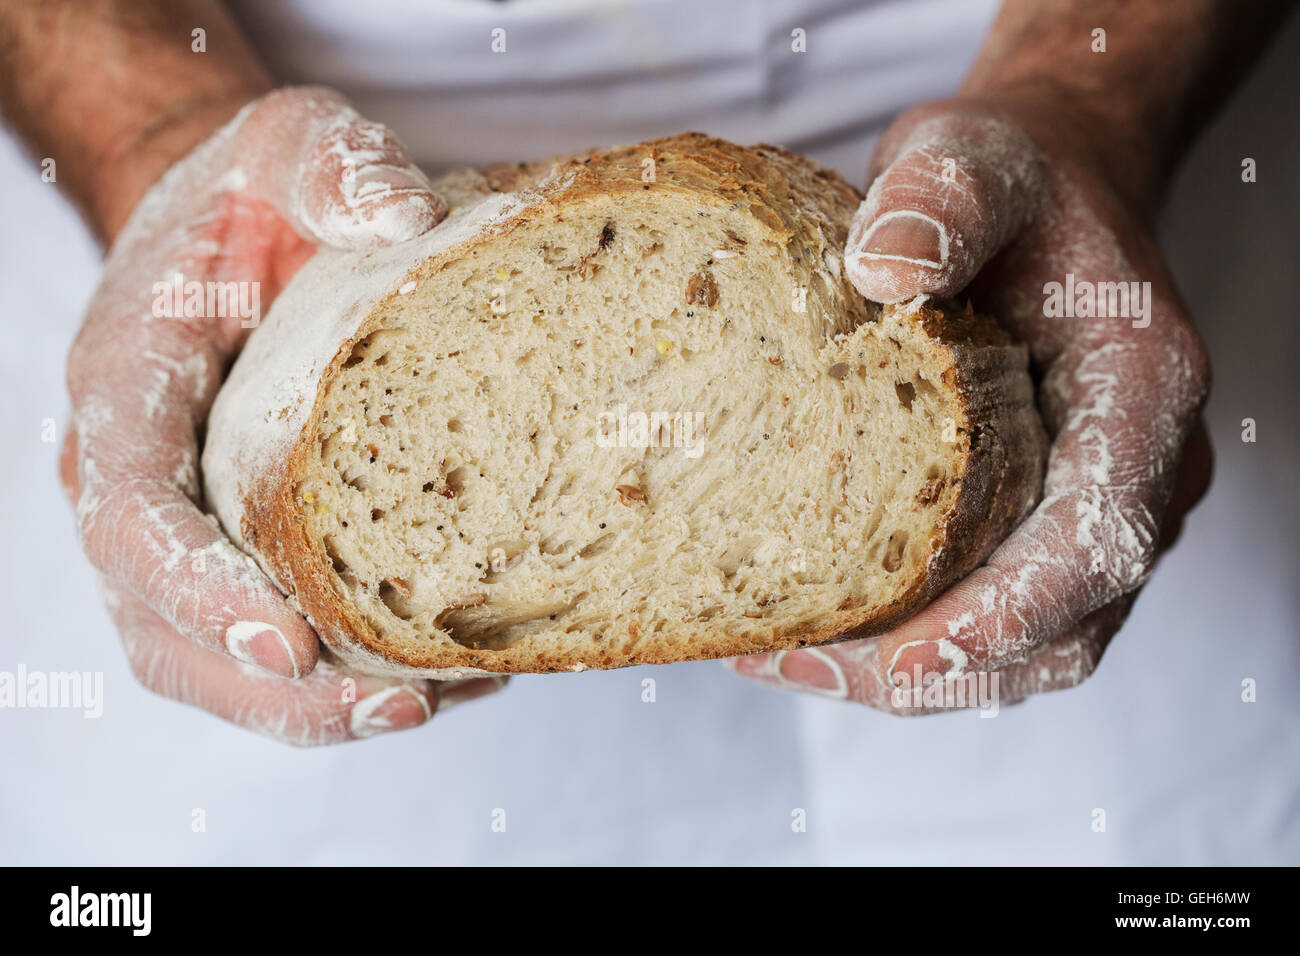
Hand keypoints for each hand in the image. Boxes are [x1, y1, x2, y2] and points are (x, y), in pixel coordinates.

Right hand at [62, 86, 502, 743]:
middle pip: (162, 622)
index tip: (288, 637)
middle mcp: (134, 472)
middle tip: (390, 708)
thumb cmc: (257, 194)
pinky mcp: (232, 543)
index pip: (133, 511)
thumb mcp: (291, 143)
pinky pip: (258, 635)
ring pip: (205, 655)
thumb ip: (330, 164)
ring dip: (304, 706)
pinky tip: (435, 674)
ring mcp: (177, 521)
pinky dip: (332, 676)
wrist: (240, 228)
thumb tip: (405, 215)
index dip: (197, 586)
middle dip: (268, 685)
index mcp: (126, 384)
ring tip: (426, 708)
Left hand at [729, 94, 1211, 711]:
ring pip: (1028, 644)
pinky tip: (809, 622)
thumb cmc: (1017, 183)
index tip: (904, 657)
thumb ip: (942, 201)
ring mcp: (1096, 504)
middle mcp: (1138, 468)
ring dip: (914, 673)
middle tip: (802, 664)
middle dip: (939, 670)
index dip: (1006, 616)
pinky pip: (992, 610)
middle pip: (1062, 627)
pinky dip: (910, 638)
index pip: (1097, 540)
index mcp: (1140, 390)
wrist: (1045, 191)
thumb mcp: (974, 160)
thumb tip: (881, 273)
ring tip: (784, 656)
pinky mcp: (1042, 519)